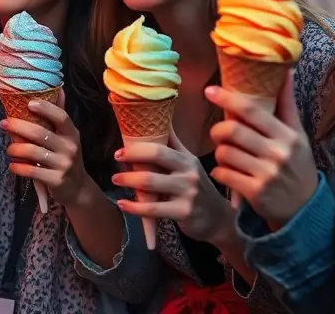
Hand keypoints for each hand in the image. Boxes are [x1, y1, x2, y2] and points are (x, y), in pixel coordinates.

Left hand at [0, 89, 91, 207]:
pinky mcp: (55, 180)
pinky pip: (32, 172)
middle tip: (4, 123)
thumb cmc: (66, 157)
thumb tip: (59, 87)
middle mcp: (69, 148)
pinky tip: (12, 166)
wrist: (78, 188)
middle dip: (19, 127)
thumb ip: (59, 115)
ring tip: (9, 150)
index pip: (61, 117)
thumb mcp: (68, 137)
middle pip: (40, 133)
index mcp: (72, 134)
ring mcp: (63, 165)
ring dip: (15, 149)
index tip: (29, 103)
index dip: (46, 108)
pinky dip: (18, 167)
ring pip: (33, 152)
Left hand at [112, 127, 235, 243]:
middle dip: (132, 155)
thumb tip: (160, 117)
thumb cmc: (198, 188)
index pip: (162, 144)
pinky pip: (152, 209)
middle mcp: (189, 172)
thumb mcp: (190, 164)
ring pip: (150, 182)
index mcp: (187, 158)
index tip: (121, 149)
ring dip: (128, 180)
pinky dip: (134, 207)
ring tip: (116, 179)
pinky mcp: (183, 212)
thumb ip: (174, 145)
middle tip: (116, 158)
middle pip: (157, 155)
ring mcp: (187, 192)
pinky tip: (123, 204)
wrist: (218, 219)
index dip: (139, 144)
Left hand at [206, 72, 318, 230]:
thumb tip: (286, 71)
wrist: (305, 210)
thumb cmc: (297, 166)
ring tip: (227, 155)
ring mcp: (266, 175)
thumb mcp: (298, 135)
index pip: (252, 110)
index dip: (227, 98)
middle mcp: (278, 153)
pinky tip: (227, 172)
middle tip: (219, 133)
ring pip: (224, 153)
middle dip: (218, 130)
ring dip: (219, 152)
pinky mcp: (255, 193)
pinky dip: (219, 171)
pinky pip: (223, 174)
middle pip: (232, 130)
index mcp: (287, 135)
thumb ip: (287, 104)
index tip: (209, 91)